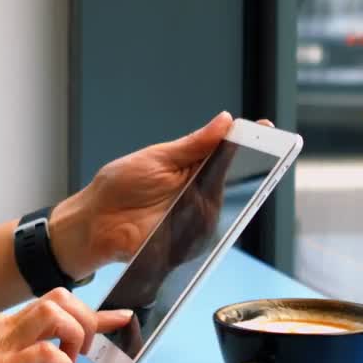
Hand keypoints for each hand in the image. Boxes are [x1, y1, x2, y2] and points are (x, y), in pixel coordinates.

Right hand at [0, 288, 131, 362]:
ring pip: (55, 313)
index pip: (52, 303)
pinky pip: (46, 353)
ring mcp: (1, 346)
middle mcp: (2, 328)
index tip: (117, 318)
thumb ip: (5, 354)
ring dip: (74, 336)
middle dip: (86, 319)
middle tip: (87, 351)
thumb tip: (34, 358)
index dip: (91, 311)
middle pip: (59, 298)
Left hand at [50, 112, 272, 279]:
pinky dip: (213, 222)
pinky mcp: (190, 242)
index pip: (226, 151)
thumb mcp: (157, 158)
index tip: (268, 129)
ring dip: (236, 194)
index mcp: (191, 165)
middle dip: (254, 167)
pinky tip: (218, 209)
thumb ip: (192, 145)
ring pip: (228, 207)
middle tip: (267, 154)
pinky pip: (209, 234)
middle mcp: (199, 191)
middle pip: (236, 179)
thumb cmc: (119, 186)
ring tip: (246, 177)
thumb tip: (225, 120)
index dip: (248, 141)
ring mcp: (196, 216)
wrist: (95, 223)